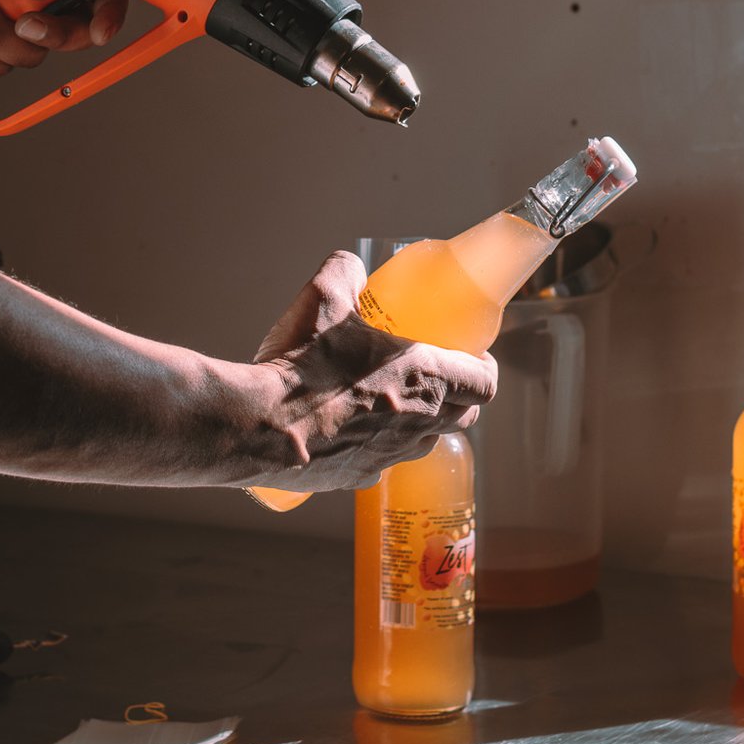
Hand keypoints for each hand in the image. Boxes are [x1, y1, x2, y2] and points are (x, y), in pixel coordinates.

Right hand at [234, 251, 495, 490]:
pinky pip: (384, 460)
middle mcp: (418, 423)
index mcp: (424, 379)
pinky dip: (378, 443)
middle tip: (439, 376)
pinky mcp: (360, 477)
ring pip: (426, 440)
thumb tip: (350, 266)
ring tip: (392, 399)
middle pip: (464, 417)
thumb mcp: (323, 300)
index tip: (476, 358)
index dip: (485, 369)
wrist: (259, 427)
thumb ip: (345, 273)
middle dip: (460, 397)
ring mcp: (390, 455)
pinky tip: (350, 425)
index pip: (484, 384)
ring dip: (421, 421)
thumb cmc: (301, 368)